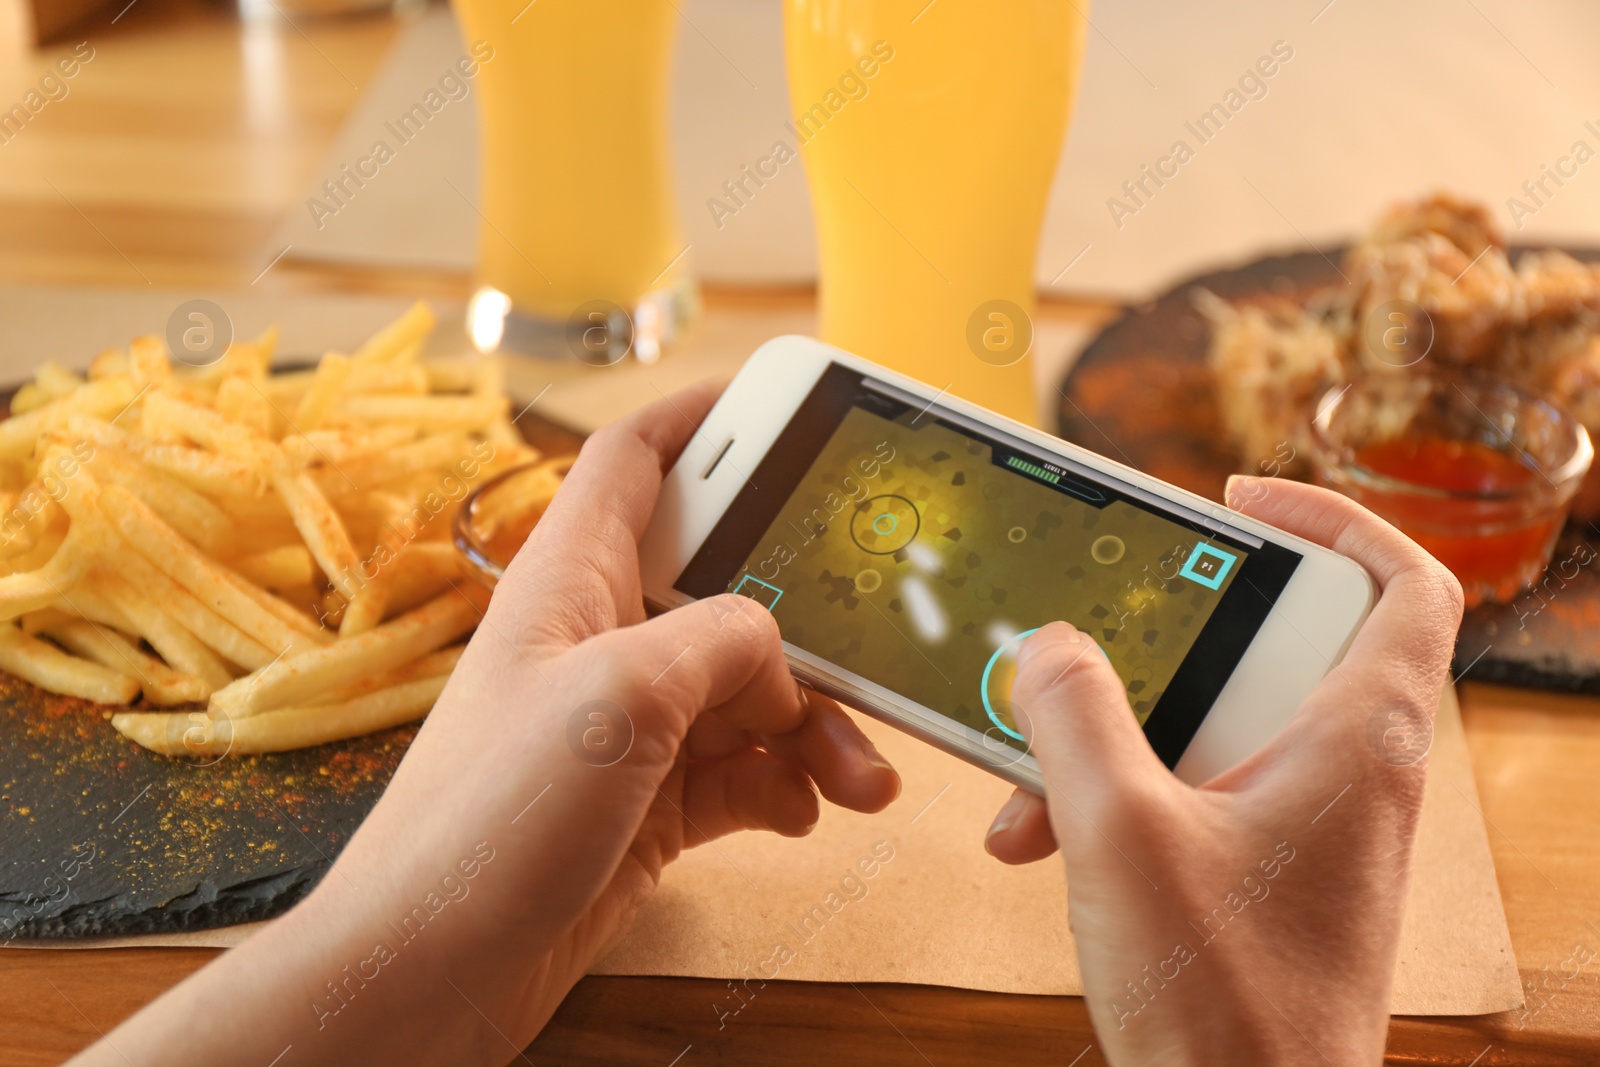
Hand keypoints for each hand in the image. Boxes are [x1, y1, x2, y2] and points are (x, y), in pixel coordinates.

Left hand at [79, 384, 899, 1066]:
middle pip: (728, 586)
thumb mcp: (618, 697)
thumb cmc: (486, 823)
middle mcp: (602, 640)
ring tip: (859, 779)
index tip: (780, 400)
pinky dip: (785, 785)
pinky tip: (804, 812)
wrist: (432, 970)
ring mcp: (627, 724)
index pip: (636, 459)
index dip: (704, 414)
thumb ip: (719, 644)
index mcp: (573, 580)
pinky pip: (742, 769)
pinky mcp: (647, 799)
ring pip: (750, 692)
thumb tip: (777, 661)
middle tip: (874, 640)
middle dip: (808, 619)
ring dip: (816, 728)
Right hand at [982, 478, 1462, 1065]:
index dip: (1334, 516)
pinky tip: (1046, 837)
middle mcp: (1351, 772)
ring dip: (1120, 734)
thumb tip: (1049, 648)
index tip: (1242, 499)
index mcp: (1356, 737)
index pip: (1404, 580)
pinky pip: (1198, 790)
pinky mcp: (1271, 871)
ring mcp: (1313, 826)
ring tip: (1036, 777)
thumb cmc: (1224, 1004)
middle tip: (1101, 635)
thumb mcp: (1120, 832)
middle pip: (1278, 645)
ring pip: (1219, 726)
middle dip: (1167, 643)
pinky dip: (1126, 795)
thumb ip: (1075, 717)